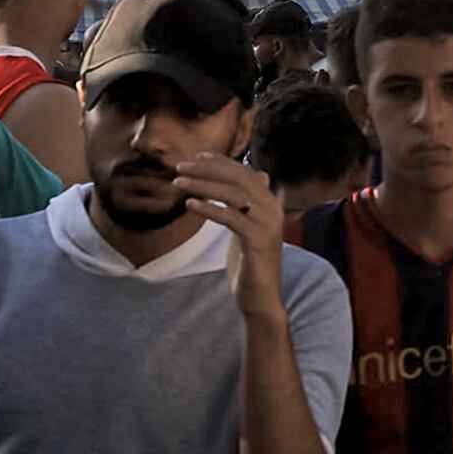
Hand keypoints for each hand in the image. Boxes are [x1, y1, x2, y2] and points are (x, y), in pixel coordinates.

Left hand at [176, 153, 288, 299]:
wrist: (261, 298)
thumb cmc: (250, 264)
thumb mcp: (248, 229)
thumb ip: (248, 205)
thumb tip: (258, 177)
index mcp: (271, 204)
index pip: (245, 173)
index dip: (221, 162)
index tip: (197, 155)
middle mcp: (273, 209)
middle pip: (239, 179)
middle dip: (208, 169)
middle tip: (180, 166)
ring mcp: (268, 225)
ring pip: (234, 195)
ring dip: (203, 185)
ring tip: (179, 182)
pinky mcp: (258, 241)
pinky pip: (232, 218)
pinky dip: (210, 208)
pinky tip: (190, 204)